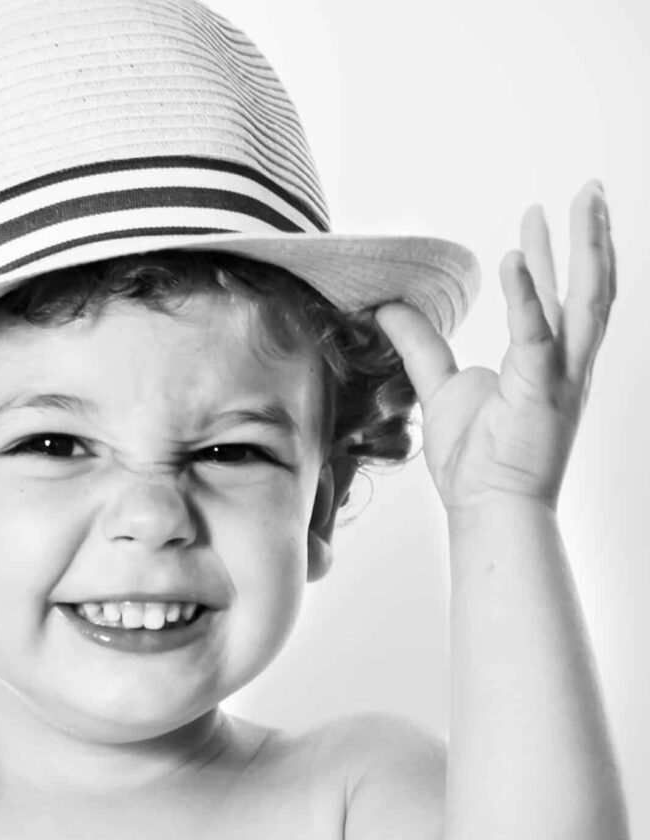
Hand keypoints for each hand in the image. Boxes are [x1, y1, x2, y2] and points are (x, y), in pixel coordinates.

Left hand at [374, 180, 614, 513]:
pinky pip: (537, 333)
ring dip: (586, 248)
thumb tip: (390, 309)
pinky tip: (515, 258)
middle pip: (592, 287)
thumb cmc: (476, 459)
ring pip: (589, 299)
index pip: (561, 297)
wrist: (488, 506)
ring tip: (581, 202)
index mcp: (549, 362)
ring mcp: (562, 376)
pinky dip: (527, 295)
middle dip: (591, 236)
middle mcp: (567, 363)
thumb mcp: (440, 387)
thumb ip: (419, 345)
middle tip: (588, 190)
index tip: (542, 217)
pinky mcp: (543, 389)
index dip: (554, 256)